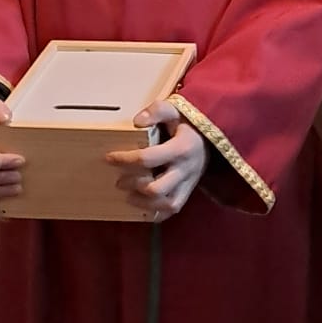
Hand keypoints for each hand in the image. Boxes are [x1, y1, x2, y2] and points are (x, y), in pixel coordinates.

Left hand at [106, 100, 206, 220]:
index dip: (125, 160)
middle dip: (134, 185)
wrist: (212, 135)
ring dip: (143, 203)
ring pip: (166, 204)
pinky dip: (156, 212)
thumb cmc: (187, 123)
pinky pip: (173, 209)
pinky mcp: (188, 191)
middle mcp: (186, 169)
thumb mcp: (174, 110)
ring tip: (129, 196)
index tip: (109, 158)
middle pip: (156, 188)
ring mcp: (189, 183)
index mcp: (181, 148)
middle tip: (119, 181)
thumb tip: (137, 121)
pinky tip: (143, 206)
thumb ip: (157, 111)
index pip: (148, 158)